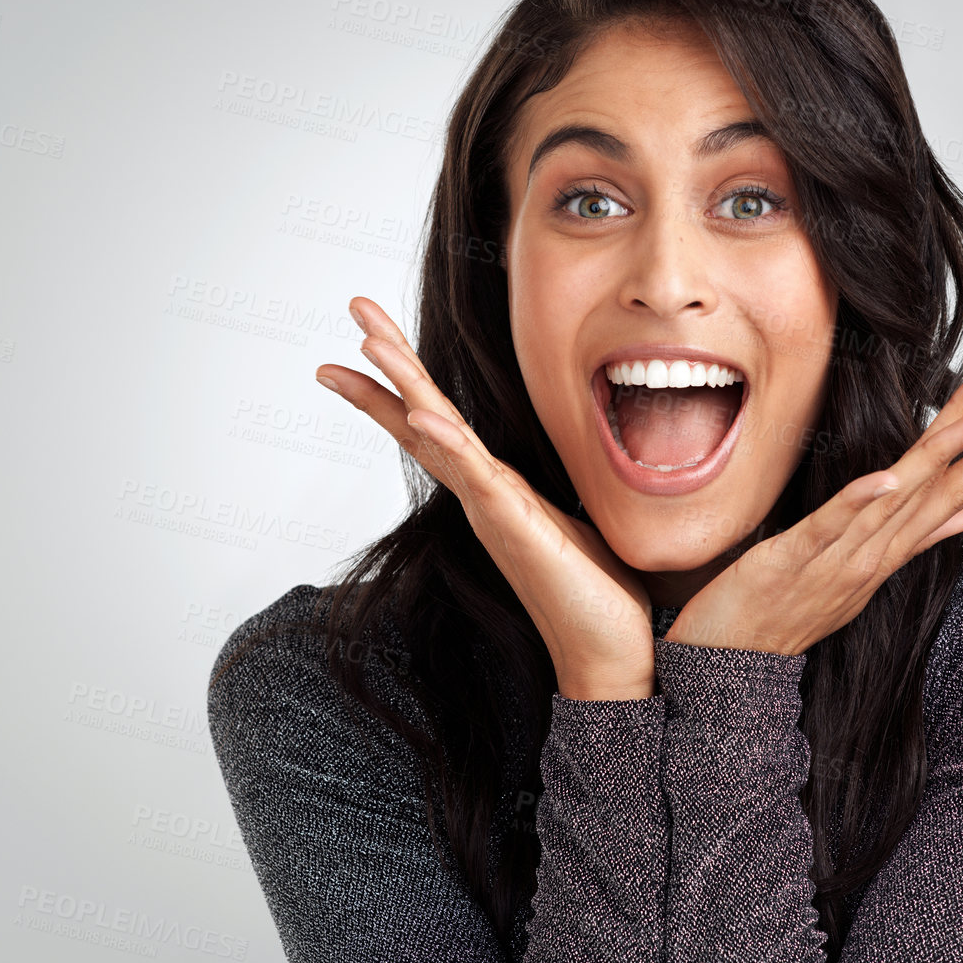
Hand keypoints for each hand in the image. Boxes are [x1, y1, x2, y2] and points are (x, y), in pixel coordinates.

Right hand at [316, 296, 655, 700]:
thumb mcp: (574, 518)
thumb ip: (556, 487)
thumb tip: (575, 454)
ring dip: (402, 387)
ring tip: (367, 342)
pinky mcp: (516, 529)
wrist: (609, 657)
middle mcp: (482, 495)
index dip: (401, 379)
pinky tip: (424, 419)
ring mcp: (493, 511)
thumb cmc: (596, 593)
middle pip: (421, 415)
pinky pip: (477, 479)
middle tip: (353, 306)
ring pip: (437, 436)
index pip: (437, 422)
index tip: (367, 335)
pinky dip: (450, 447)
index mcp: (495, 488)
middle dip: (388, 360)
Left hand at [663, 362, 962, 655]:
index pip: (946, 495)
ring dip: (936, 464)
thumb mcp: (858, 576)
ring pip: (894, 506)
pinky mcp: (787, 563)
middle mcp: (870, 559)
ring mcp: (833, 563)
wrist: (727, 667)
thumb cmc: (785, 614)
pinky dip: (859, 503)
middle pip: (936, 497)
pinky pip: (828, 529)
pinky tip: (889, 477)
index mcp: (885, 555)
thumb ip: (912, 541)